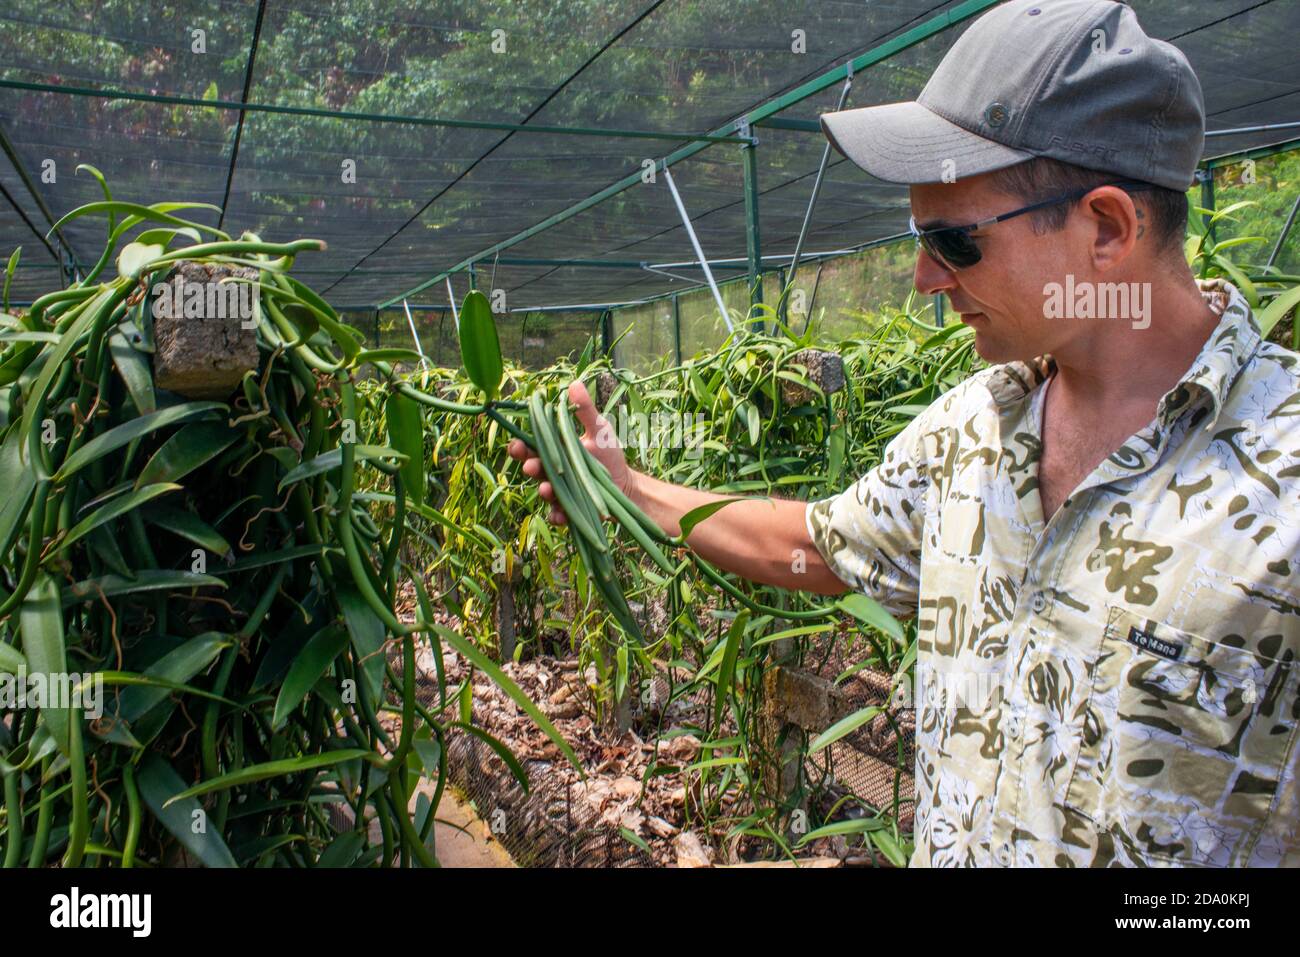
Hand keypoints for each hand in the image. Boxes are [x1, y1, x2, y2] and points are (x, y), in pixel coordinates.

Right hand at [507, 380, 635, 525]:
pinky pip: (559, 515)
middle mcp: (553, 471)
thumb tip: (574, 383)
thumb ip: (585, 410)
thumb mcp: (599, 429)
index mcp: (556, 450)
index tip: (517, 442)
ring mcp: (560, 492)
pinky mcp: (570, 511)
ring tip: (547, 489)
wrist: (625, 484)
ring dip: (544, 492)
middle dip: (529, 467)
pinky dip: (558, 516)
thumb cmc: (609, 454)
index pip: (532, 446)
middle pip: (533, 469)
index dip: (521, 446)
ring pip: (545, 492)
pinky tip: (560, 515)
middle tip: (530, 466)